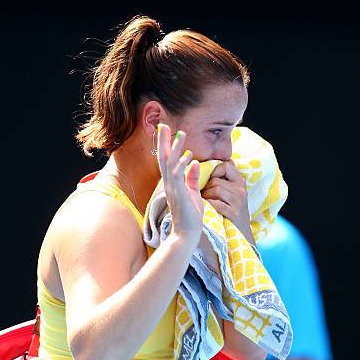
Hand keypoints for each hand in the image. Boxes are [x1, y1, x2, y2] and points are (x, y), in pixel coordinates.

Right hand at [157, 124, 203, 244]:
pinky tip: (188, 155)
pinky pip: (179, 176)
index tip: (169, 132)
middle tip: (164, 125)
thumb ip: (193, 178)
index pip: (168, 161)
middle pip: (164, 158)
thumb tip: (195, 162)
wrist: (187, 234)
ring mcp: (173, 189)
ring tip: (179, 134)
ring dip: (174, 148)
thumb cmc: (190, 216)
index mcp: (172, 183)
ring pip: (170, 164)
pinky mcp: (179, 194)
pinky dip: (182, 165)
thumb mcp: (193, 193)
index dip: (167, 146)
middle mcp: (170, 184)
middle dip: (164, 141)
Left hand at [201, 160, 250, 234]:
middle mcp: (240, 190)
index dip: (214, 171)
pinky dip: (209, 205)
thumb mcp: (232, 193)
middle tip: (204, 196)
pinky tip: (208, 209)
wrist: (240, 234)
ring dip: (206, 197)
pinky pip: (216, 203)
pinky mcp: (234, 213)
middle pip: (216, 180)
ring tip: (206, 203)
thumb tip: (213, 163)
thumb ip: (224, 179)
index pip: (226, 165)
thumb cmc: (231, 212)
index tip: (210, 181)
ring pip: (215, 190)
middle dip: (206, 188)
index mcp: (239, 182)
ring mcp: (238, 202)